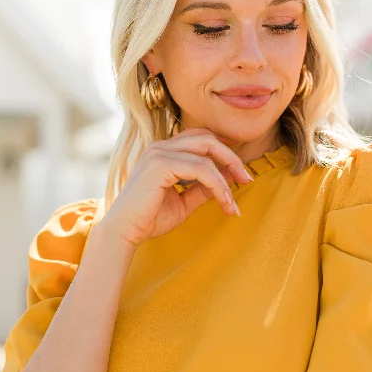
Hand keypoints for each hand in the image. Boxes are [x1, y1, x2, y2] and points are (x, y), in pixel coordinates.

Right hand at [99, 127, 253, 249]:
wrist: (124, 232)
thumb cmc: (149, 219)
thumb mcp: (183, 202)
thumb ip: (202, 189)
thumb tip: (227, 180)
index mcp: (164, 152)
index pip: (201, 139)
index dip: (224, 153)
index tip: (240, 176)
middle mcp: (161, 147)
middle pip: (208, 139)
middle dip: (232, 158)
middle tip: (247, 180)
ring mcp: (160, 153)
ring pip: (207, 154)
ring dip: (226, 178)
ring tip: (232, 202)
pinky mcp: (161, 165)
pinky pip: (201, 168)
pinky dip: (216, 184)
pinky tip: (223, 201)